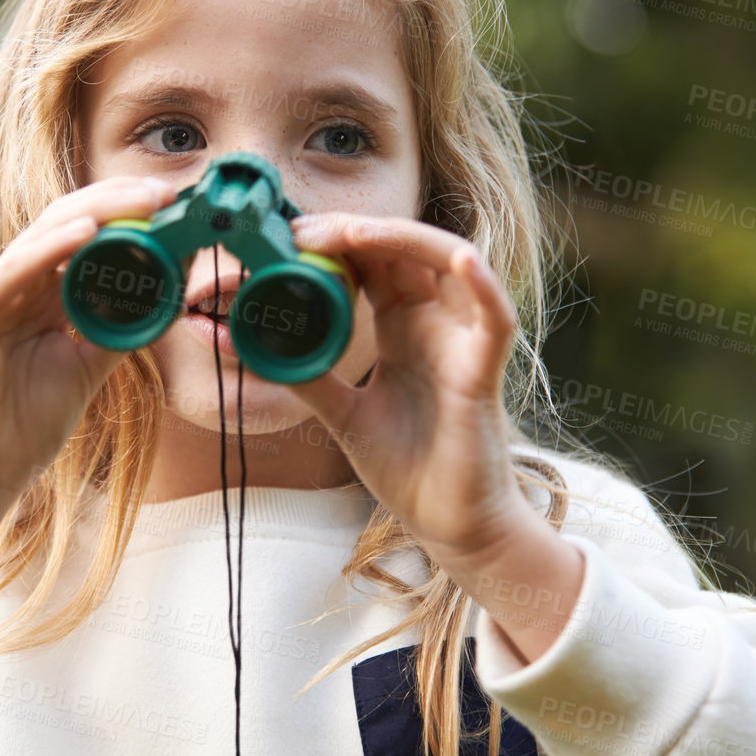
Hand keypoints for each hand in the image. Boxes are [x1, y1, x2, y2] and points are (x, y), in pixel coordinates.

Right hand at [0, 173, 179, 504]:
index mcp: (36, 294)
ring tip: (139, 202)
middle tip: (164, 194)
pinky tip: (86, 234)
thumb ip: (117, 329)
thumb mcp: (87, 367)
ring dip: (94, 214)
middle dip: (116, 202)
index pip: (81, 237)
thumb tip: (164, 298)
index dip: (125, 217)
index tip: (172, 209)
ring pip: (40, 236)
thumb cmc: (25, 425)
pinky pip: (12, 270)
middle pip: (64, 223)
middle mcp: (10, 285)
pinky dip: (49, 248)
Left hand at [283, 212, 542, 568]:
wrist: (447, 524)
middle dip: (357, 231)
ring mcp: (462, 342)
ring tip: (355, 231)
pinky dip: (484, 285)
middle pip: (404, 251)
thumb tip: (260, 346)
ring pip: (451, 263)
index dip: (337, 241)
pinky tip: (462, 260)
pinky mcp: (484, 371)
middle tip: (305, 230)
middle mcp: (435, 323)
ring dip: (405, 238)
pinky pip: (496, 318)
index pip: (374, 262)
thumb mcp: (343, 414)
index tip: (289, 237)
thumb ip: (309, 378)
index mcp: (403, 327)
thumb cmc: (408, 467)